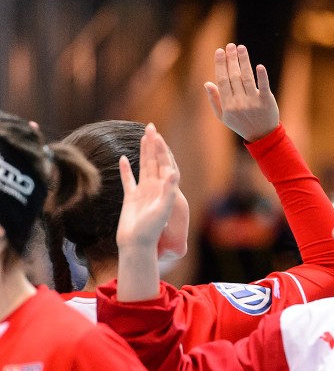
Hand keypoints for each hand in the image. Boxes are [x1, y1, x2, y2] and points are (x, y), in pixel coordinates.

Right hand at [115, 123, 178, 252]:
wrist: (136, 244)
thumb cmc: (150, 229)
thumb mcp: (162, 209)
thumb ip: (168, 191)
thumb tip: (173, 173)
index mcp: (164, 188)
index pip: (164, 163)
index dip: (161, 148)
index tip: (157, 134)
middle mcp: (155, 188)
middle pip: (155, 161)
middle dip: (153, 144)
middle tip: (151, 127)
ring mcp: (143, 192)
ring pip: (143, 167)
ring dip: (143, 152)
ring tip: (143, 137)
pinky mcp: (131, 198)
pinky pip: (128, 180)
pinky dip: (126, 170)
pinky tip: (123, 159)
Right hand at [203, 43, 279, 141]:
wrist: (262, 136)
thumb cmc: (240, 124)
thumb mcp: (223, 116)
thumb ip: (215, 100)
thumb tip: (207, 83)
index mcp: (227, 105)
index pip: (222, 80)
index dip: (220, 64)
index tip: (219, 51)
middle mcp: (239, 103)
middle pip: (234, 76)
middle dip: (231, 59)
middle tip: (230, 46)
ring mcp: (253, 102)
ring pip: (247, 78)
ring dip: (244, 61)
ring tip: (241, 48)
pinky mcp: (266, 101)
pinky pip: (264, 87)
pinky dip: (262, 76)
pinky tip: (259, 66)